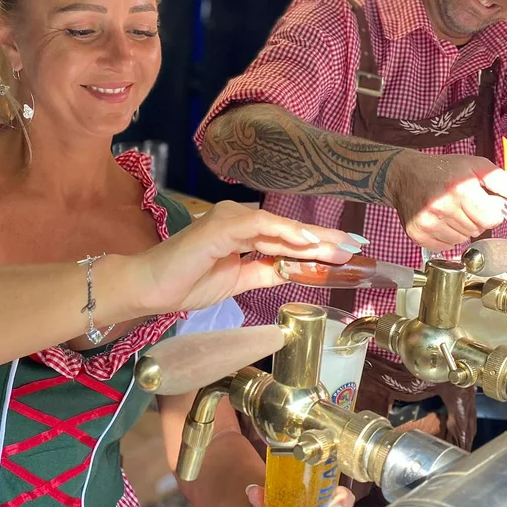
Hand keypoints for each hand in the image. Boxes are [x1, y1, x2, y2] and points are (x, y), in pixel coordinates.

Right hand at [107, 201, 360, 319]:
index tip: (347, 252)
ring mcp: (229, 219)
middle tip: (357, 245)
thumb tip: (297, 270)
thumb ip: (267, 272)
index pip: (287, 237)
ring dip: (311, 237)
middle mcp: (239, 218)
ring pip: (279, 225)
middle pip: (289, 229)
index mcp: (244, 231)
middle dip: (324, 239)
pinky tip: (306, 242)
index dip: (318, 244)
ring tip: (339, 246)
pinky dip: (284, 233)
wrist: (150, 288)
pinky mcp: (219, 226)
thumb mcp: (239, 281)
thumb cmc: (188, 283)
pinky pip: (257, 226)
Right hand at [393, 153, 506, 251]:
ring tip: (451, 212)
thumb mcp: (476, 166)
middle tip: (463, 205)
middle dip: (475, 219)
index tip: (481, 203)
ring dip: (461, 229)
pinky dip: (447, 237)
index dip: (490, 212)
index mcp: (459, 189)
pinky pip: (445, 246)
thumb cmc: (443, 169)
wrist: (404, 175)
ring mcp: (427, 223)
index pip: (491, 220)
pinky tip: (441, 221)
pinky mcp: (417, 234)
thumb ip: (504, 182)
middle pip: (477, 231)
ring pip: (462, 241)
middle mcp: (442, 208)